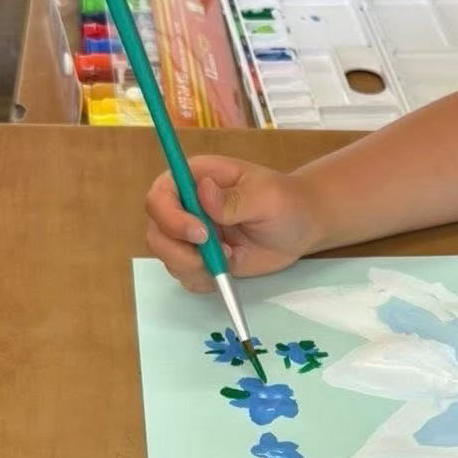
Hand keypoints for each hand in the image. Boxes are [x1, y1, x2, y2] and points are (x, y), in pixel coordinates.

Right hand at [145, 156, 319, 291]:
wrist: (300, 226)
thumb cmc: (286, 201)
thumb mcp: (267, 196)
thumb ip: (234, 199)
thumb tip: (204, 193)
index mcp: (196, 178)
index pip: (160, 195)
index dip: (170, 217)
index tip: (201, 234)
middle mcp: (185, 205)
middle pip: (157, 230)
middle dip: (180, 250)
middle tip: (219, 254)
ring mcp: (189, 234)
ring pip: (167, 256)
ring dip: (193, 266)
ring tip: (231, 258)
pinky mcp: (198, 258)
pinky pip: (185, 275)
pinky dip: (202, 279)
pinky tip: (228, 270)